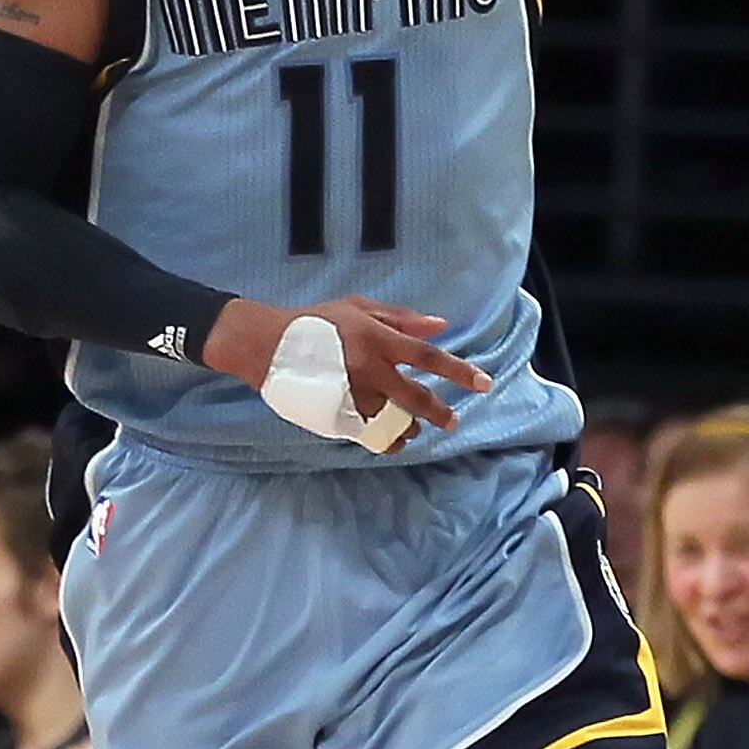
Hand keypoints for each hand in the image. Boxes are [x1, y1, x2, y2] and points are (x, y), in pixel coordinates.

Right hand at [205, 295, 490, 440]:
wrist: (265, 343)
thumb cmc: (314, 320)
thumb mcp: (358, 306)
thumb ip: (401, 317)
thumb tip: (441, 325)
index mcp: (376, 338)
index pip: (427, 356)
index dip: (458, 370)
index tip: (483, 383)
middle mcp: (368, 367)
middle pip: (416, 396)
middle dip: (440, 411)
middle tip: (452, 421)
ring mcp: (350, 393)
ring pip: (393, 421)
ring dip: (409, 427)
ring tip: (413, 428)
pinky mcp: (334, 414)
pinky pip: (368, 436)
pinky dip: (385, 442)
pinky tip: (392, 441)